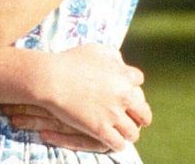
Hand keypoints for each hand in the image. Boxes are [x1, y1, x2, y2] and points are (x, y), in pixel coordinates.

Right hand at [0, 44, 150, 152]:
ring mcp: (112, 114)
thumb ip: (112, 55)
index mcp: (124, 76)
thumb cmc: (68, 61)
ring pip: (133, 133)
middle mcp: (123, 95)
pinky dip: (116, 144)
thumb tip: (121, 62)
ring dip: (128, 133)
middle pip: (144, 113)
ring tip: (122, 133)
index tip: (123, 92)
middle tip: (132, 118)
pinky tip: (110, 140)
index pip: (139, 83)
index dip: (131, 88)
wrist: (50, 78)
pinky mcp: (100, 129)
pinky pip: (118, 144)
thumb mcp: (95, 49)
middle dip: (139, 116)